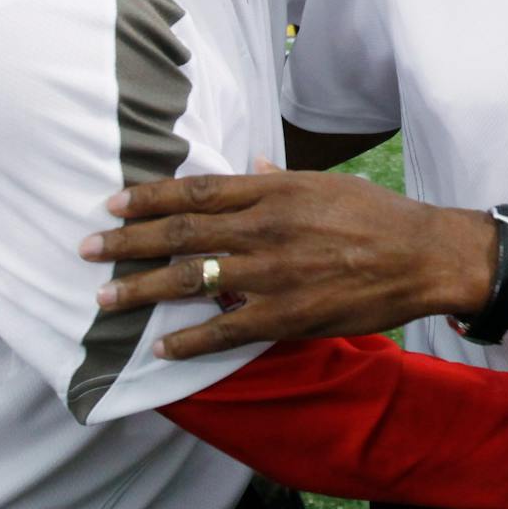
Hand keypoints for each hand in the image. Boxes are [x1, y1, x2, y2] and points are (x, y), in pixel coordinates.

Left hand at [81, 165, 490, 359]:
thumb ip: (279, 178)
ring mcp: (272, 273)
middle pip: (179, 233)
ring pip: (191, 279)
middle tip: (85, 249)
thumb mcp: (324, 183)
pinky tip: (160, 345)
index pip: (195, 191)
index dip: (148, 198)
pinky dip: (188, 339)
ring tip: (103, 301)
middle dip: (127, 242)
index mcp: (271, 191)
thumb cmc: (376, 216)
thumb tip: (251, 163)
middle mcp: (263, 228)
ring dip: (141, 290)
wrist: (421, 256)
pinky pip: (225, 329)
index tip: (112, 203)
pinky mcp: (286, 314)